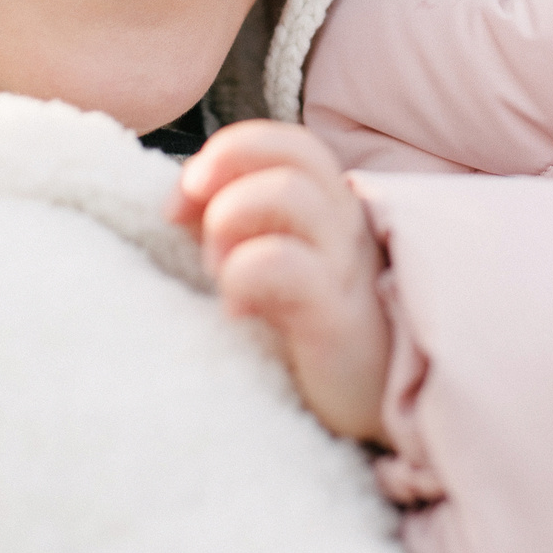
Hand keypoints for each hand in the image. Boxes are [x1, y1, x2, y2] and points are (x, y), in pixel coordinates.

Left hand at [169, 120, 390, 443]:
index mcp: (329, 208)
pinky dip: (243, 275)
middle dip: (226, 166)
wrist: (373, 408)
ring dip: (231, 217)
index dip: (228, 153)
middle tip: (185, 218)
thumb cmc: (313, 334)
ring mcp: (346, 268)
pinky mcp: (338, 317)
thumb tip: (179, 200)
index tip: (179, 201)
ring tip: (215, 268)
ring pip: (293, 194)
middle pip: (297, 151)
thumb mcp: (272, 267)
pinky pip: (287, 266)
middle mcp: (344, 226)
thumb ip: (232, 226)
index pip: (286, 144)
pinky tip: (234, 310)